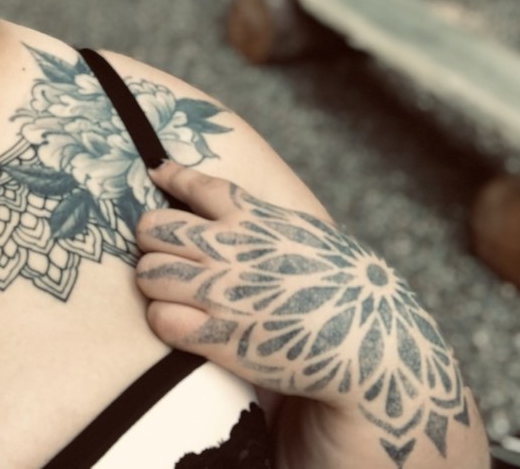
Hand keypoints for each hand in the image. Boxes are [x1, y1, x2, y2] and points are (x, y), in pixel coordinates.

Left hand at [136, 161, 476, 465]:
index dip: (173, 175)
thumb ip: (275, 223)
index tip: (157, 172)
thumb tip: (250, 211)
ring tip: (168, 292)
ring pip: (148, 272)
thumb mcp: (313, 237)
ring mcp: (221, 290)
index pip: (199, 185)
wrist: (371, 346)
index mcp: (257, 219)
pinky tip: (178, 324)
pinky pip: (160, 318)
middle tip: (160, 252)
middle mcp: (231, 247)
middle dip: (151, 239)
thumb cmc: (347, 294)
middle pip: (155, 226)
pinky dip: (163, 320)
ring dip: (153, 282)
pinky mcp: (217, 335)